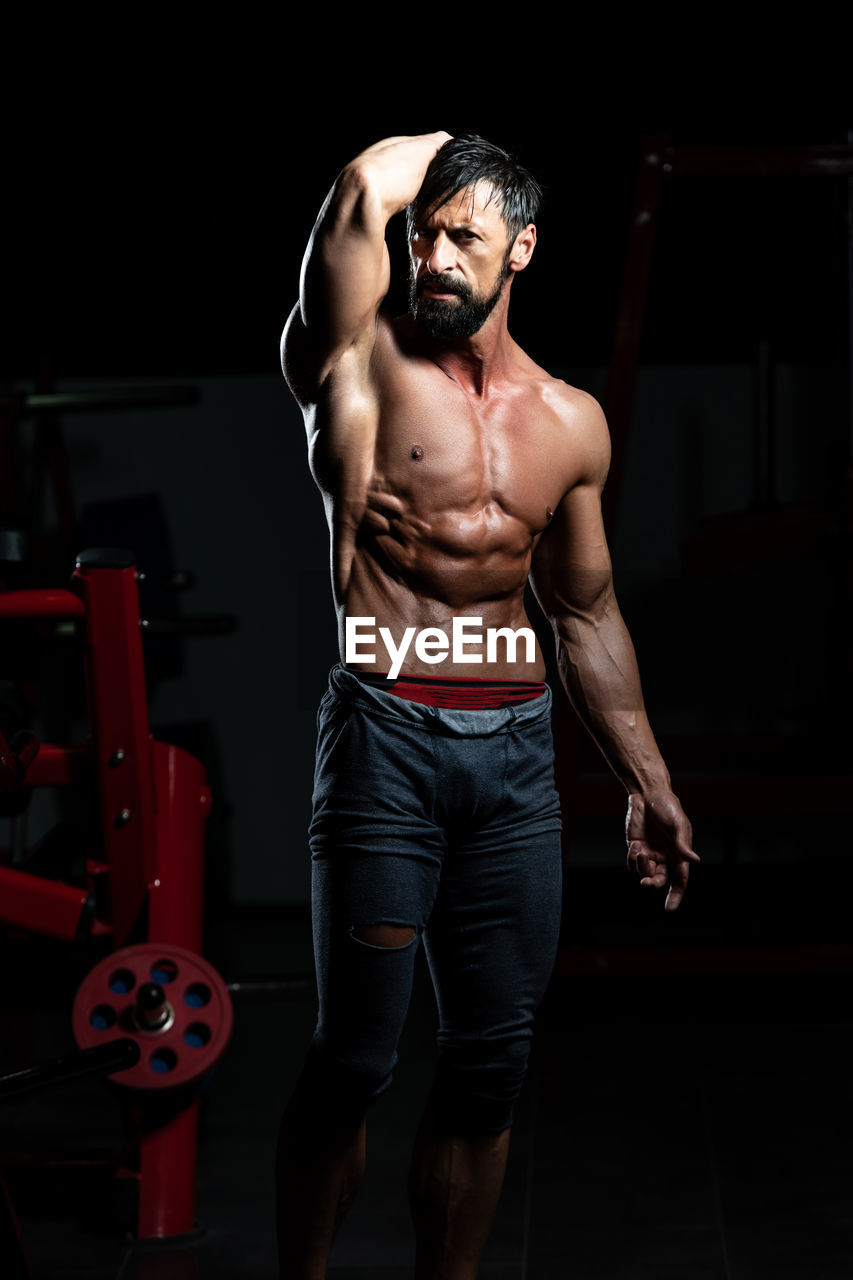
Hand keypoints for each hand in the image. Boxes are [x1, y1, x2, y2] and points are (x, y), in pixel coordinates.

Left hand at [625, 788, 697, 911]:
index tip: (669, 909)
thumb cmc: (668, 807)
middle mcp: (665, 857)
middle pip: (659, 880)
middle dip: (653, 884)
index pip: (679, 880)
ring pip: (644, 872)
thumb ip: (683, 843)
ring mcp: (650, 853)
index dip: (675, 896)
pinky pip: (632, 862)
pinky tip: (636, 844)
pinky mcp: (636, 847)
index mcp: (679, 854)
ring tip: (640, 850)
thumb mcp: (678, 823)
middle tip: (646, 883)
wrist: (648, 794)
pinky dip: (632, 857)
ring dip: (641, 866)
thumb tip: (694, 861)